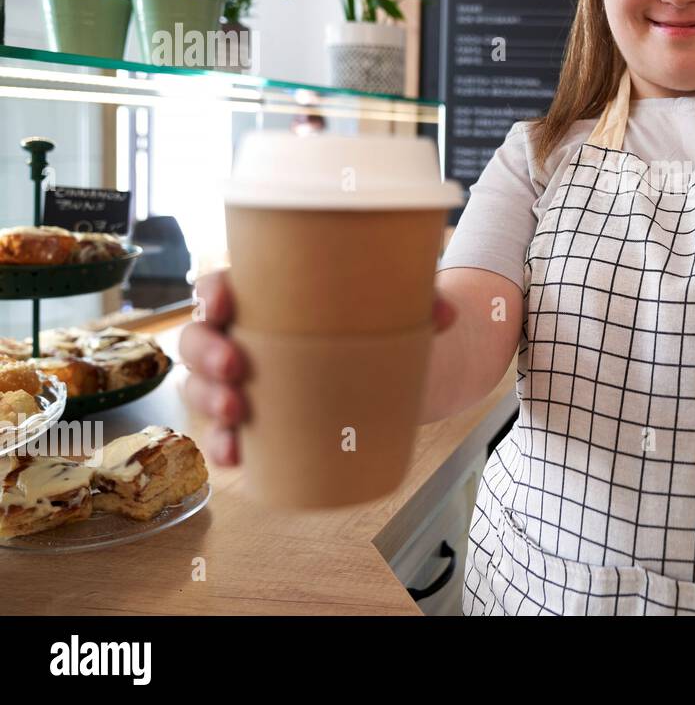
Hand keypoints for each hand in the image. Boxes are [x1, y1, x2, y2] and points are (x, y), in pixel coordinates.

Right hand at [178, 271, 458, 465]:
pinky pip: (228, 436)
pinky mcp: (263, 422)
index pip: (221, 286)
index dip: (211, 293)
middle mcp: (246, 337)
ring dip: (209, 401)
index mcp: (267, 298)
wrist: (400, 372)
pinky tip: (236, 457)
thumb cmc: (381, 325)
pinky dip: (225, 447)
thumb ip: (421, 302)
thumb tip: (445, 312)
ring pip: (202, 388)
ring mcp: (248, 382)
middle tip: (236, 367)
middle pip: (200, 340)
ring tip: (237, 414)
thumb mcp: (401, 308)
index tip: (223, 303)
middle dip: (207, 354)